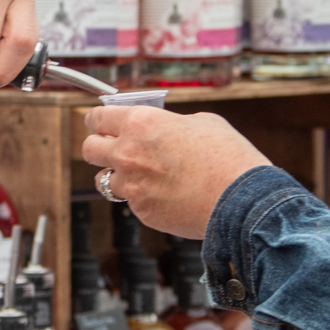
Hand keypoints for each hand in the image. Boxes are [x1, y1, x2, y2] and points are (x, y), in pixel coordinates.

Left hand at [81, 107, 271, 238]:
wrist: (240, 200)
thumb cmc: (227, 158)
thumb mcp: (202, 122)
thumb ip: (173, 123)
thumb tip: (166, 129)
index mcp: (140, 124)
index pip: (99, 117)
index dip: (98, 119)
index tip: (99, 122)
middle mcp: (128, 154)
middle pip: (89, 149)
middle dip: (99, 147)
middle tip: (112, 148)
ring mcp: (132, 186)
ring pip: (103, 181)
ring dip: (118, 176)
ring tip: (141, 175)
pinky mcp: (142, 212)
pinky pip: (131, 202)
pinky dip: (143, 198)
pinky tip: (166, 194)